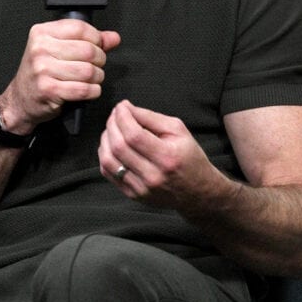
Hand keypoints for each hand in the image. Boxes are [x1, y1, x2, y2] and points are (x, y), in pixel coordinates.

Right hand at [0, 20, 120, 134]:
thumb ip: (87, 41)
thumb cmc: (40, 73)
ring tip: (92, 79)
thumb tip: (112, 38)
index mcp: (42, 33)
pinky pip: (83, 89)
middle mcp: (40, 49)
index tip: (97, 46)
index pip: (80, 28)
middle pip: (88, 50)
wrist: (20, 99)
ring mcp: (43, 70)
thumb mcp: (59, 49)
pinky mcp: (48, 90)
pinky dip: (92, 91)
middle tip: (95, 66)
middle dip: (99, 60)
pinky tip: (89, 90)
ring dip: (97, 78)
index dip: (96, 38)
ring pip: (88, 71)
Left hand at [98, 100, 221, 207]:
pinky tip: (111, 146)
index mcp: (167, 157)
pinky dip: (105, 156)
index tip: (121, 106)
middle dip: (112, 125)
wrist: (196, 191)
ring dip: (105, 140)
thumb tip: (126, 108)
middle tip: (115, 115)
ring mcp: (141, 188)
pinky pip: (108, 173)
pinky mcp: (133, 195)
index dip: (122, 117)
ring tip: (112, 129)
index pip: (134, 135)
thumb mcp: (178, 131)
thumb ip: (151, 118)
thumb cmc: (189, 157)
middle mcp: (152, 175)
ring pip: (109, 161)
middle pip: (119, 147)